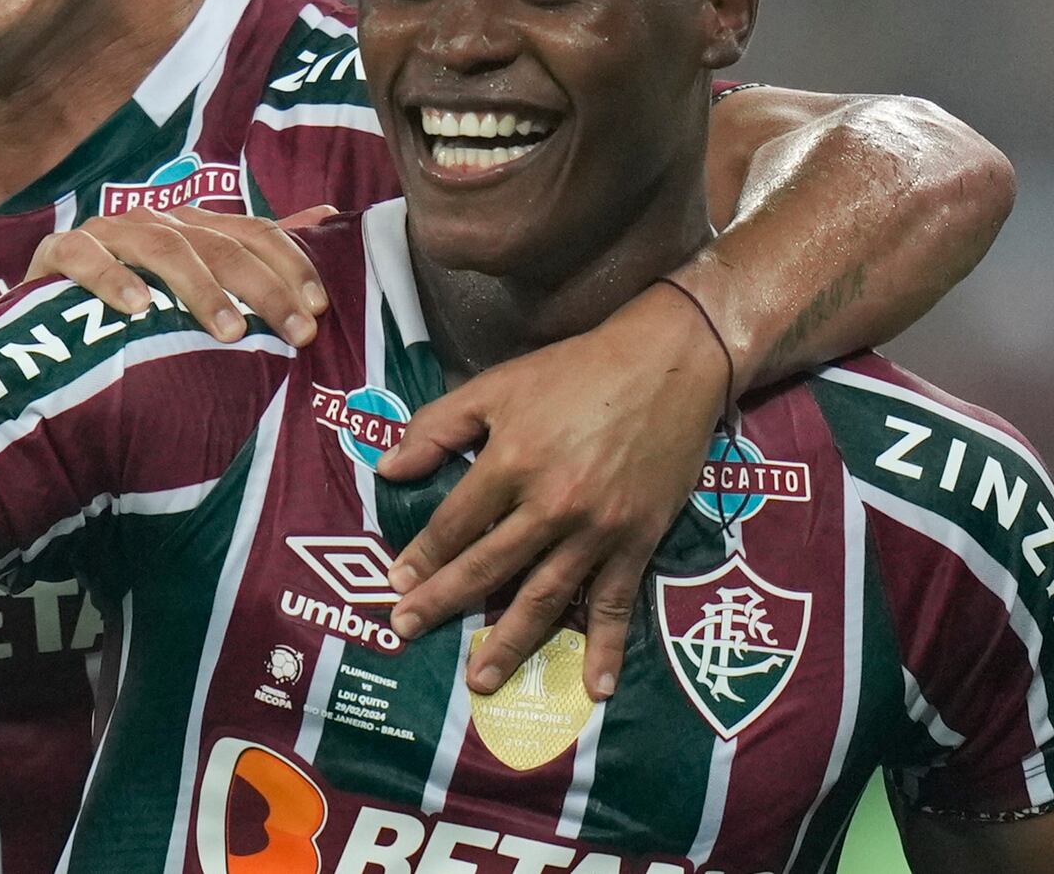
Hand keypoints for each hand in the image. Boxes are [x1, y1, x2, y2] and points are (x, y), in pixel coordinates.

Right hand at [26, 204, 335, 346]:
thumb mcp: (197, 287)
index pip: (253, 232)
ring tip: (229, 331)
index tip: (317, 310)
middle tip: (293, 332)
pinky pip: (85, 257)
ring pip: (161, 247)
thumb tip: (329, 214)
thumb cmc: (133, 313)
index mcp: (191, 226)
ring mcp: (106, 234)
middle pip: (218, 243)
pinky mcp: (57, 254)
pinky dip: (111, 278)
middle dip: (262, 288)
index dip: (290, 265)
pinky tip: (136, 308)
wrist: (42, 332)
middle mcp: (154, 221)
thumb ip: (257, 253)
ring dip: (199, 288)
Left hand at [375, 282, 726, 697]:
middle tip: (408, 631)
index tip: (396, 582)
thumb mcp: (497, 385)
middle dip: (444, 602)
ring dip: (510, 642)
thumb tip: (387, 467)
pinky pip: (616, 604)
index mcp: (511, 462)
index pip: (455, 523)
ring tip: (480, 680)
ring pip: (545, 598)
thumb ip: (437, 427)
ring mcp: (597, 530)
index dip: (423, 555)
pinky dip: (607, 648)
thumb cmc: (574, 373)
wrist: (666, 366)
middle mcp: (551, 504)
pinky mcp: (637, 541)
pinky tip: (594, 688)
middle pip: (489, 566)